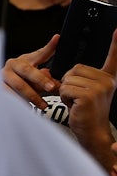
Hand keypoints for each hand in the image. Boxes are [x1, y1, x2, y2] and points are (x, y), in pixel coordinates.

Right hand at [2, 34, 59, 108]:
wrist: (4, 87)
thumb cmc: (23, 80)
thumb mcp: (36, 76)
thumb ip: (47, 76)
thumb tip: (54, 81)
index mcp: (25, 60)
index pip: (39, 53)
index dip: (49, 47)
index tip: (57, 39)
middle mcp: (12, 65)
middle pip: (27, 70)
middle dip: (40, 79)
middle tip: (52, 87)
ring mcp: (4, 76)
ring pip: (18, 85)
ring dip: (32, 96)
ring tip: (43, 105)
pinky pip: (10, 95)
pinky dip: (20, 102)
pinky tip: (28, 107)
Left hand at [60, 28, 116, 171]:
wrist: (92, 131)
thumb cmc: (85, 111)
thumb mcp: (87, 90)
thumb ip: (81, 78)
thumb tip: (64, 70)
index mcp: (108, 78)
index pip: (113, 58)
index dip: (116, 44)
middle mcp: (107, 81)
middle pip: (74, 69)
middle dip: (68, 82)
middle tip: (78, 97)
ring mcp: (99, 88)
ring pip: (67, 79)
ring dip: (65, 91)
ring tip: (76, 102)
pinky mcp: (88, 96)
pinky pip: (64, 87)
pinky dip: (63, 97)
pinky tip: (74, 106)